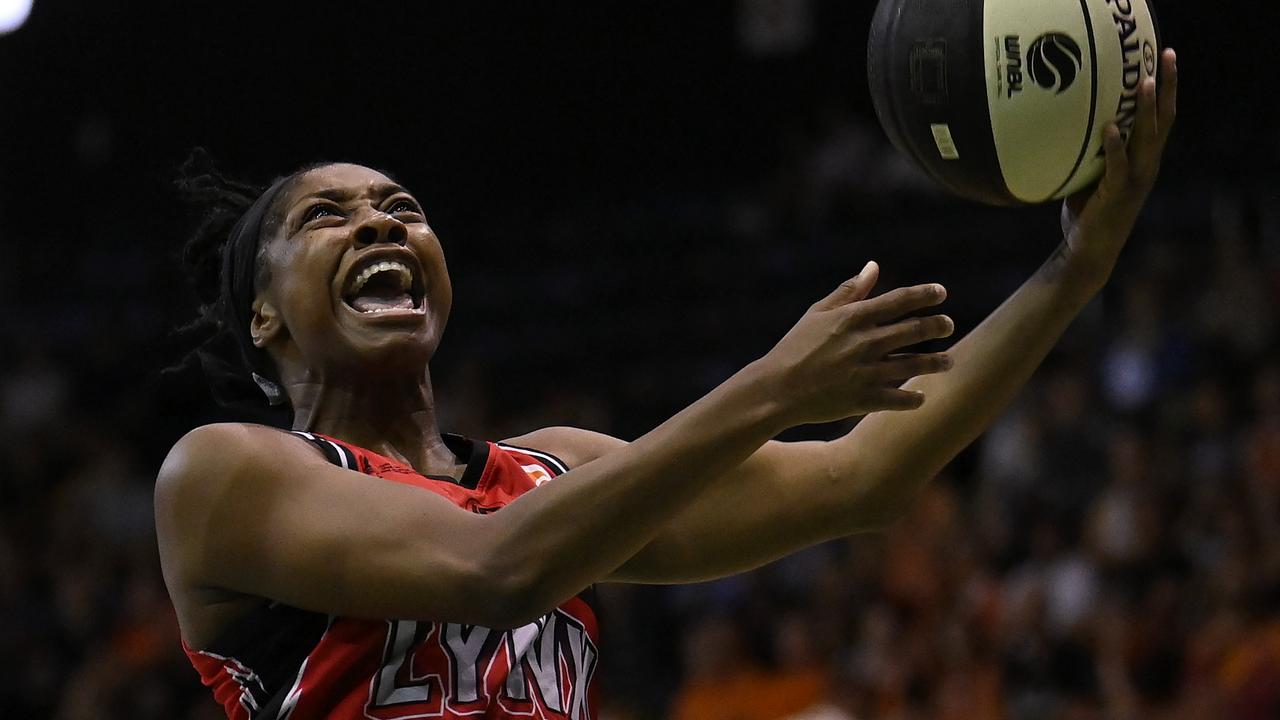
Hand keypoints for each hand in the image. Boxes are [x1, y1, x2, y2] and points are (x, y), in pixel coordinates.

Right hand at [758, 261, 954, 425]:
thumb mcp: (818, 313)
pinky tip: (921, 396)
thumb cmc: (795, 347)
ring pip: (915, 365)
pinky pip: (900, 399)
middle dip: (938, 326)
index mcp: (853, 318)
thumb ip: (849, 290)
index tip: (941, 293)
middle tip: (948, 325)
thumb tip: (873, 266)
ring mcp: (867, 372)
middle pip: (915, 330)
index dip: (925, 294)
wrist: (777, 389)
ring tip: (948, 361)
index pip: (899, 300)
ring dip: (937, 362)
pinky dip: (914, 398)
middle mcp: (865, 342)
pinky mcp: (864, 399)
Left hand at [1060, 48, 1177, 283]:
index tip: (1164, 58)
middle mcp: (1147, 167)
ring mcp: (1135, 181)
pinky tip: (1109, 128)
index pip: (1161, 118)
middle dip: (1165, 87)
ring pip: (1146, 139)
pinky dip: (1115, 147)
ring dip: (1145, 111)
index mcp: (1145, 160)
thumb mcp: (1093, 174)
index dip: (1166, 88)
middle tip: (1165, 55)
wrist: (1088, 251)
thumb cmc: (1088, 211)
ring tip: (1144, 84)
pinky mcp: (1118, 195)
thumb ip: (1093, 151)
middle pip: (1163, 120)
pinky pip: (1118, 167)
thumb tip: (1070, 122)